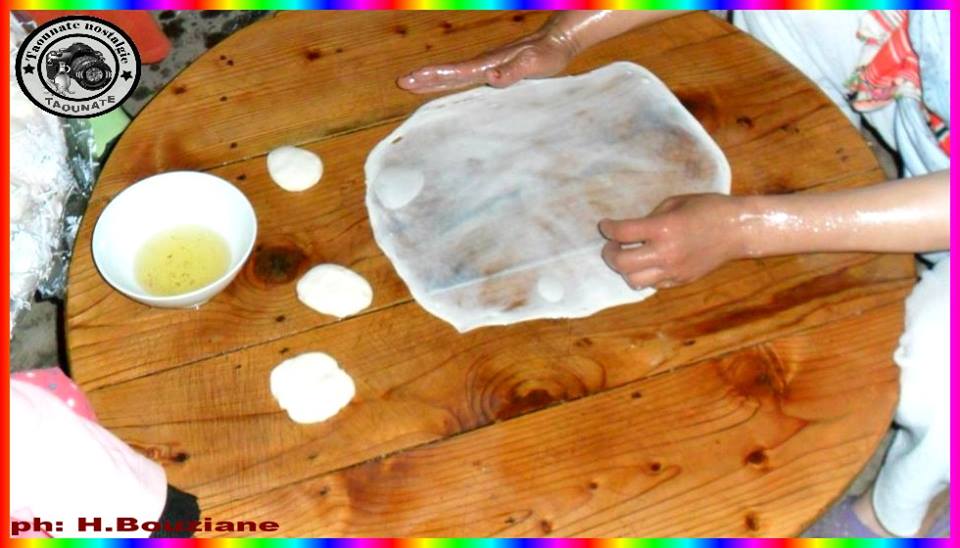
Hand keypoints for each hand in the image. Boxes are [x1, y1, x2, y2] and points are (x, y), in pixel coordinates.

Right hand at [397, 32, 574, 93]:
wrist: (558, 41)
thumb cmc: (548, 55)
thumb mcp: (533, 64)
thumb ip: (512, 71)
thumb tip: (490, 78)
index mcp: (488, 64)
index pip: (455, 72)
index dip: (433, 77)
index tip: (411, 80)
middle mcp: (484, 64)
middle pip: (450, 72)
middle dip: (426, 78)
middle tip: (402, 82)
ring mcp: (488, 66)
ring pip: (456, 74)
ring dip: (435, 79)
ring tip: (415, 84)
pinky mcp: (495, 69)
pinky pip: (467, 77)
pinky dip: (451, 81)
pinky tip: (447, 85)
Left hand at [599, 194, 748, 288]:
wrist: (738, 229)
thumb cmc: (708, 208)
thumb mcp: (675, 203)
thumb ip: (651, 217)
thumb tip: (632, 230)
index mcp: (663, 228)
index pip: (622, 233)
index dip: (608, 228)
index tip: (605, 225)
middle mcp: (665, 253)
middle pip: (622, 263)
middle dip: (610, 253)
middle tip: (612, 246)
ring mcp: (673, 270)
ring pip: (634, 281)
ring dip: (625, 269)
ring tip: (628, 257)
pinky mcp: (681, 280)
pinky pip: (652, 285)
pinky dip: (644, 276)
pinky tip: (647, 264)